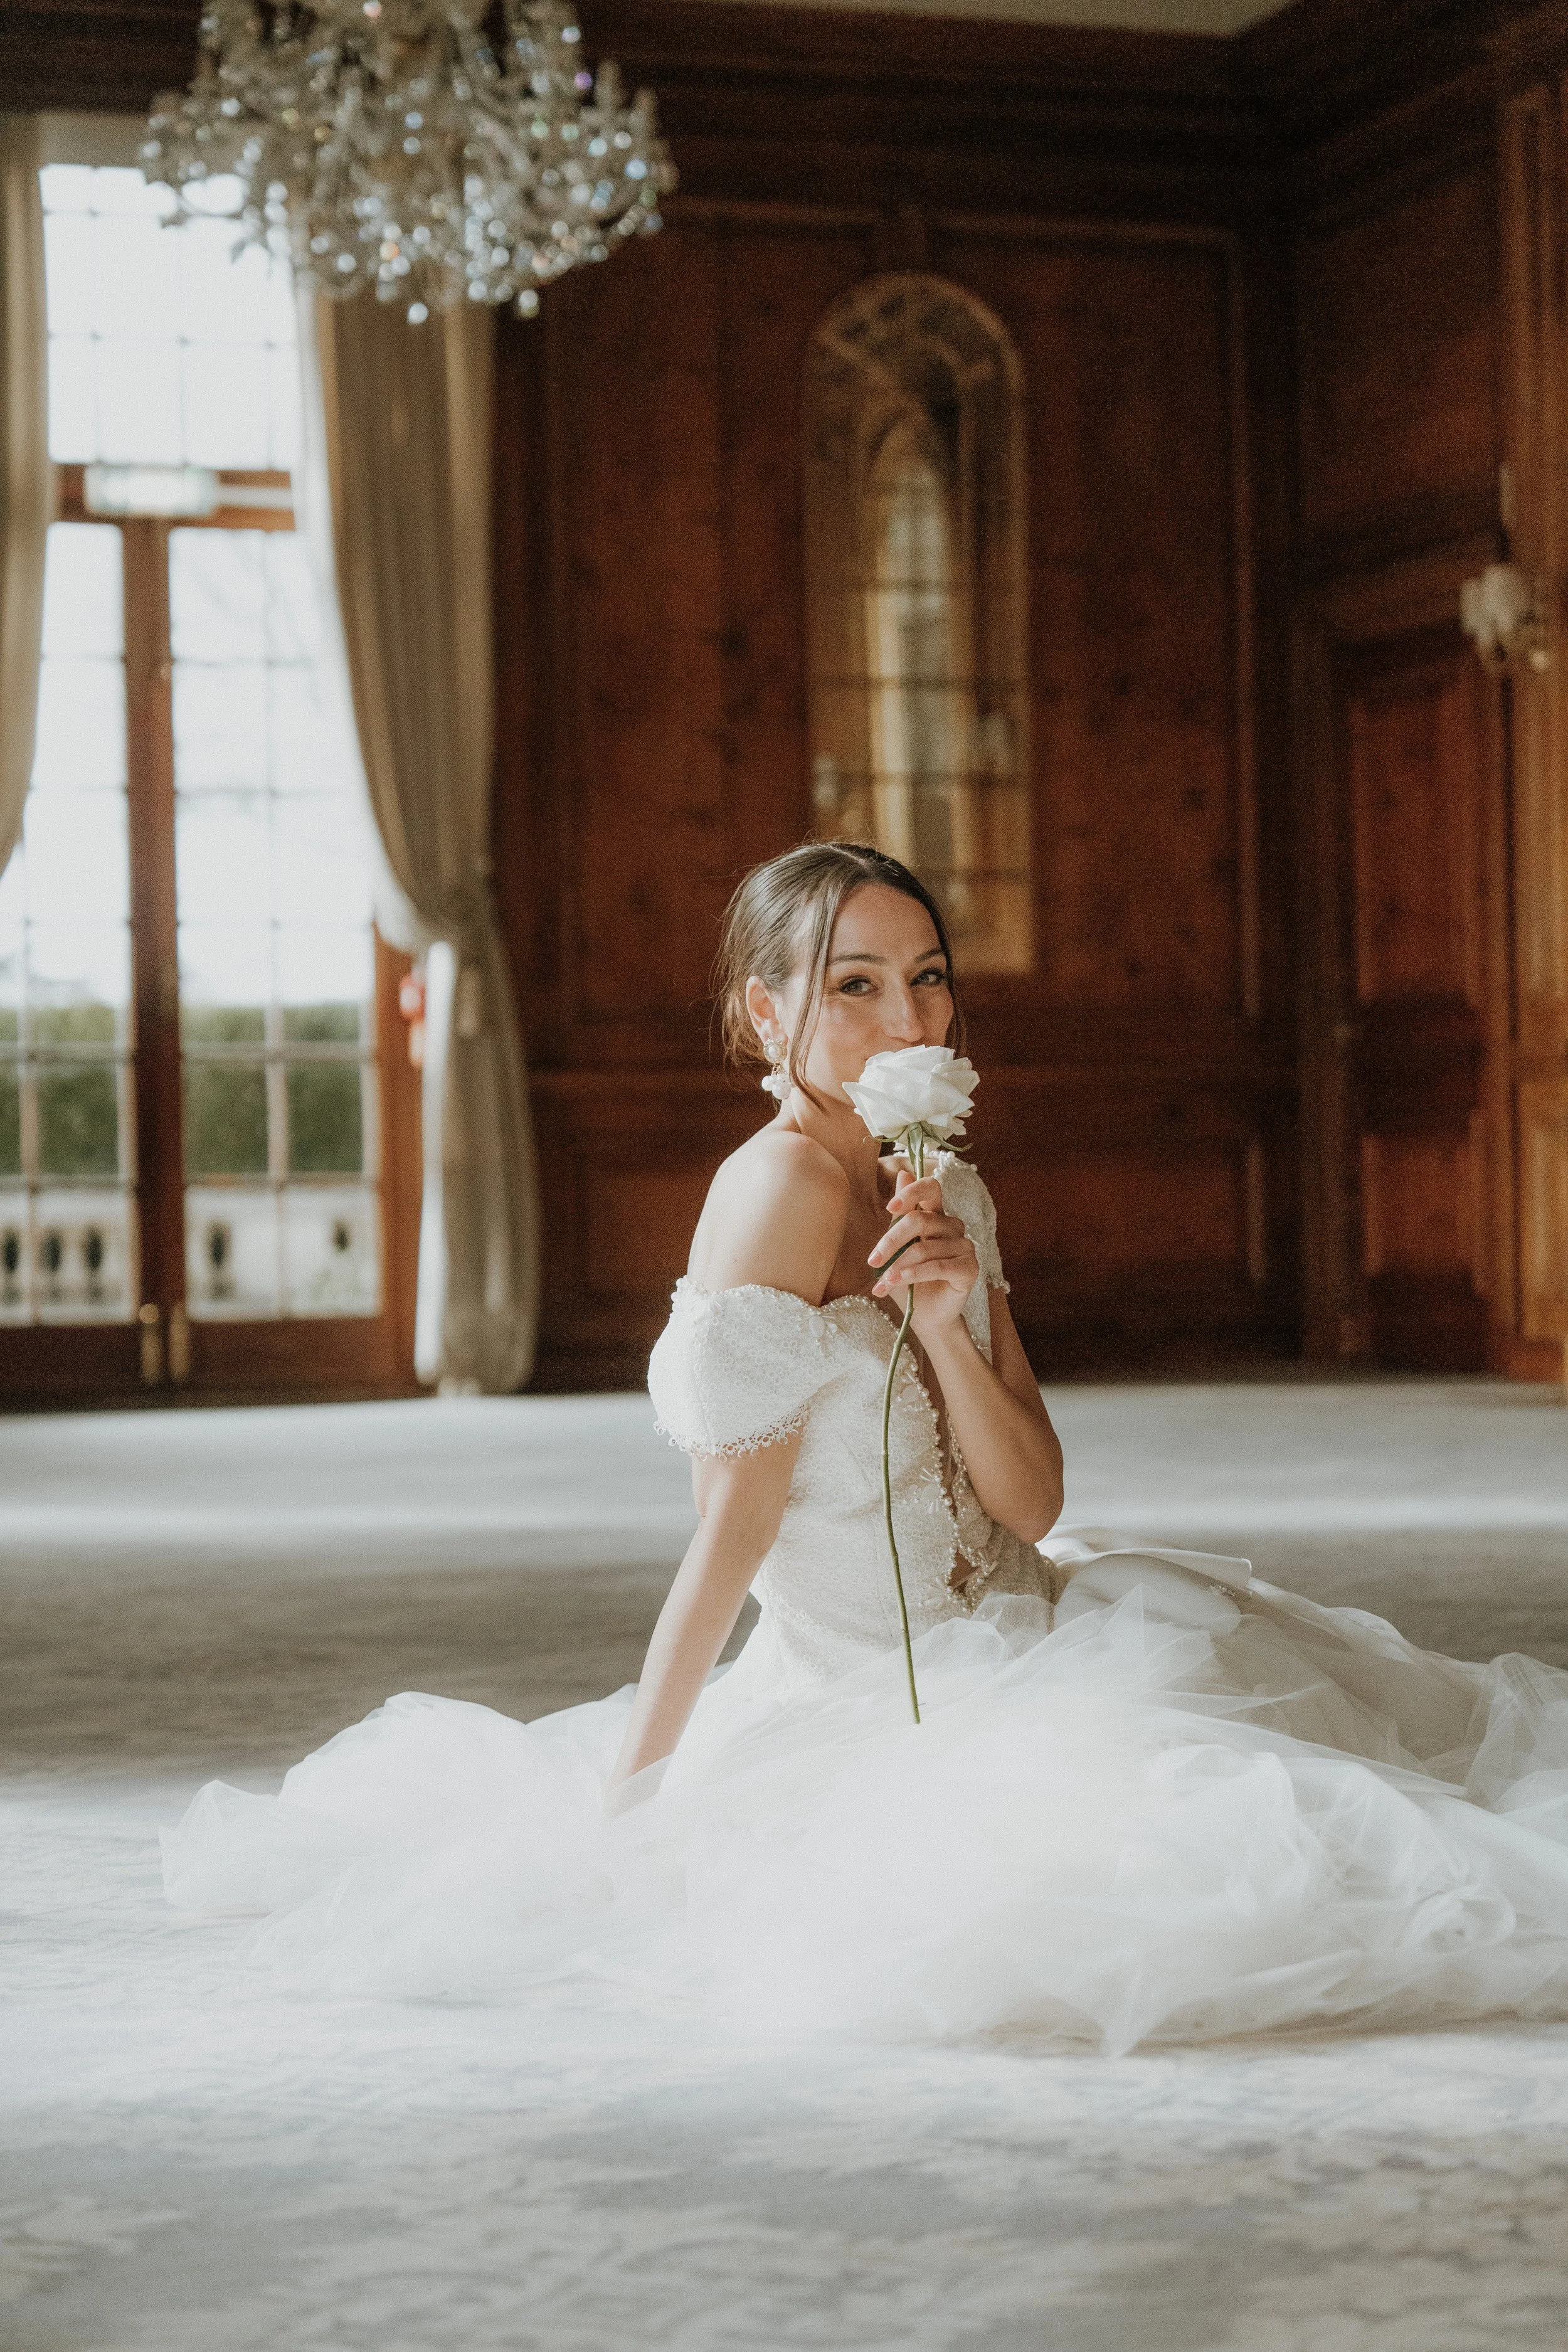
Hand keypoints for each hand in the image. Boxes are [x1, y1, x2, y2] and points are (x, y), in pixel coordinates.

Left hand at [867, 1169, 978, 1338]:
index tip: (891, 1208)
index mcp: (935, 1215)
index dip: (911, 1193)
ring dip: (897, 1267)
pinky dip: (914, 1274)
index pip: (930, 1188)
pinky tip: (897, 1281)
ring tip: (881, 1283)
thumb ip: (900, 1215)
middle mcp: (952, 1226)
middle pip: (920, 1220)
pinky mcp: (970, 1268)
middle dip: (891, 1241)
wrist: (926, 1316)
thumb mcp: (897, 1247)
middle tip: (872, 1262)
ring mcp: (964, 1246)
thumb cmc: (910, 1279)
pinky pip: (938, 1266)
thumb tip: (903, 1172)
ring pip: (924, 1248)